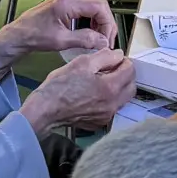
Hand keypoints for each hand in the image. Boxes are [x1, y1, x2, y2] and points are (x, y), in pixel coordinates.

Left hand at [0, 0, 118, 64]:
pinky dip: (92, 19)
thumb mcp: (61, 41)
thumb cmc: (34, 36)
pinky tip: (91, 32)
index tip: (107, 40)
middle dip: (106, 23)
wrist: (19, 34)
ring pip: (94, 5)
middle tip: (106, 41)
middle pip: (99, 4)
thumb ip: (85, 40)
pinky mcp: (66, 1)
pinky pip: (86, 7)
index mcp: (68, 2)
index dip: (107, 24)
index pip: (99, 7)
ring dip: (100, 21)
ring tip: (100, 38)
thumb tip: (103, 42)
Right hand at [18, 48, 134, 137]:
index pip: (130, 70)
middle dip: (125, 74)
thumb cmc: (60, 85)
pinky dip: (109, 99)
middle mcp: (113, 104)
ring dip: (119, 87)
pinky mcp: (99, 122)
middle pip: (131, 86)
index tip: (113, 58)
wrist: (45, 110)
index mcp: (110, 88)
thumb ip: (105, 57)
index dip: (123, 60)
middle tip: (112, 68)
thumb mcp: (82, 63)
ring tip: (103, 80)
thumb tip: (118, 54)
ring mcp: (106, 116)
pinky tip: (95, 93)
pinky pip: (112, 108)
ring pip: (123, 98)